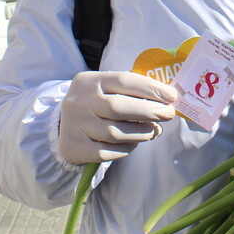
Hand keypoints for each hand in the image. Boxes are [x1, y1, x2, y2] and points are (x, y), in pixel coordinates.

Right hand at [58, 71, 177, 163]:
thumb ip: (130, 90)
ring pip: (115, 133)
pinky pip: (107, 152)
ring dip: (141, 133)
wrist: (62, 125)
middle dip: (149, 112)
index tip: (171, 96)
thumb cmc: (96, 103)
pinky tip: (134, 143)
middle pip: (119, 108)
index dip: (150, 88)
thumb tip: (166, 98)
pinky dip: (126, 149)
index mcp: (89, 81)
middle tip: (168, 114)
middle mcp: (78, 101)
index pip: (123, 81)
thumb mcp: (105, 88)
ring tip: (154, 131)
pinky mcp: (74, 148)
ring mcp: (74, 125)